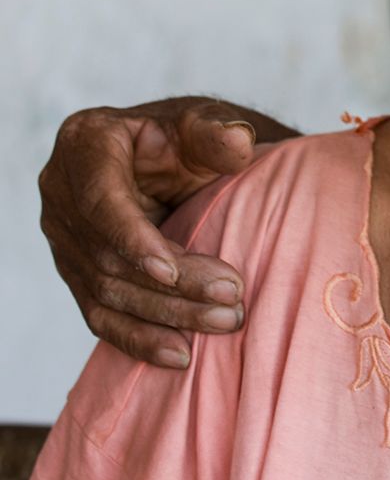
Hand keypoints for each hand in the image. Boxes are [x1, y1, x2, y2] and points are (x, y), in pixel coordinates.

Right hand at [38, 98, 288, 367]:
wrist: (175, 159)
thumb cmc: (187, 137)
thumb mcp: (202, 123)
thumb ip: (217, 129)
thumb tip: (237, 140)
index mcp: (85, 144)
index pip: (100, 201)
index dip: (131, 239)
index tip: (171, 270)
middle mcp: (61, 193)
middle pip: (107, 254)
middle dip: (170, 285)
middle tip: (231, 297)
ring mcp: (63, 237)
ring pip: (106, 291)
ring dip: (165, 315)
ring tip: (224, 322)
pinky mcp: (76, 273)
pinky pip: (100, 315)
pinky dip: (138, 338)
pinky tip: (178, 355)